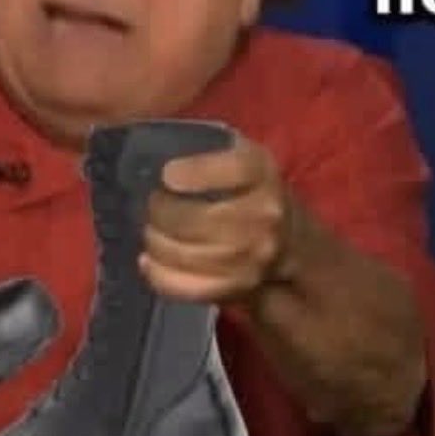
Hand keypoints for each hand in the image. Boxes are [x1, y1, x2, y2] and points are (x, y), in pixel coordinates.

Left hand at [139, 134, 291, 305]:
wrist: (286, 241)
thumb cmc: (248, 189)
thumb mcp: (239, 155)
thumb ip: (207, 147)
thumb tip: (151, 153)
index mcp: (263, 173)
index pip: (234, 170)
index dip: (196, 172)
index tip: (167, 175)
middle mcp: (265, 216)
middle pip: (199, 219)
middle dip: (161, 212)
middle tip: (150, 206)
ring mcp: (253, 257)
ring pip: (187, 255)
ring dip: (156, 243)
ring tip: (150, 231)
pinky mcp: (238, 288)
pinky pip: (188, 287)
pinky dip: (159, 275)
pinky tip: (148, 261)